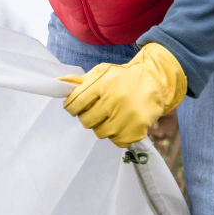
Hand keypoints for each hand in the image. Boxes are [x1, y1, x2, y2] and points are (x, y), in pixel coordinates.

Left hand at [59, 42, 186, 147]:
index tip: (75, 107)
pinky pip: (116, 141)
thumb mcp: (102, 72)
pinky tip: (122, 123)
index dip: (71, 107)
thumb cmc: (123, 78)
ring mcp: (128, 116)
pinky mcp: (137, 129)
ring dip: (102, 126)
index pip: (75, 103)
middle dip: (87, 116)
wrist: (155, 81)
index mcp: (104, 83)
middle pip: (86, 121)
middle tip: (96, 110)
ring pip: (100, 132)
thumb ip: (80, 81)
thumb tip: (58, 84)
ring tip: (111, 116)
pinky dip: (116, 135)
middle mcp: (116, 99)